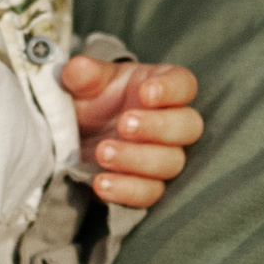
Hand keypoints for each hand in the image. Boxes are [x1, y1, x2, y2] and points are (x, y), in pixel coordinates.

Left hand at [64, 53, 202, 207]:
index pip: (183, 84)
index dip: (171, 89)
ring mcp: (161, 156)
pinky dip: (126, 190)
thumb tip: (77, 68)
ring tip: (103, 153)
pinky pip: (149, 194)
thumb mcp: (84, 83)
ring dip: (138, 159)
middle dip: (159, 127)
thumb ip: (83, 75)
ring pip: (171, 163)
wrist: (75, 134)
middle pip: (188, 127)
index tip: (146, 93)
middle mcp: (169, 122)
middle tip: (124, 124)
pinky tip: (100, 183)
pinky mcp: (146, 185)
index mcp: (161, 87)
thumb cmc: (91, 99)